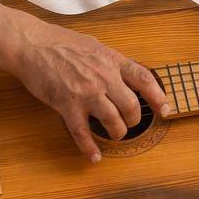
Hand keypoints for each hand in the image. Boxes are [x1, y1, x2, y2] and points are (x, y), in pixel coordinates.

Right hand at [12, 22, 172, 161]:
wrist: (32, 45)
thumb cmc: (61, 42)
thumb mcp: (95, 46)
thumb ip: (110, 61)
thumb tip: (123, 71)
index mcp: (112, 61)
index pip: (144, 80)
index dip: (159, 97)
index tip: (165, 110)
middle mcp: (104, 77)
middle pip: (131, 106)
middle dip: (134, 120)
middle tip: (130, 124)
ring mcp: (86, 93)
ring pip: (112, 121)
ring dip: (117, 133)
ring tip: (115, 135)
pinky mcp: (67, 105)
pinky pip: (82, 133)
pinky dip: (90, 148)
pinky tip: (95, 156)